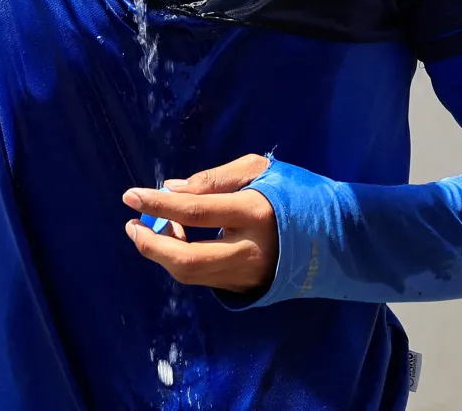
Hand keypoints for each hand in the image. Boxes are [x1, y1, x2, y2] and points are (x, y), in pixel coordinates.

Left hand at [123, 153, 278, 294]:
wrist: (330, 236)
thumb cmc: (291, 194)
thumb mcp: (259, 171)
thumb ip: (214, 179)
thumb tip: (171, 190)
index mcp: (255, 213)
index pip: (197, 211)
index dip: (160, 204)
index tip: (131, 196)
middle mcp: (248, 251)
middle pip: (187, 259)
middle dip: (151, 244)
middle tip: (132, 226)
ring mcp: (246, 276)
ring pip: (190, 274)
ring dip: (163, 252)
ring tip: (153, 227)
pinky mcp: (244, 289)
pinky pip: (202, 278)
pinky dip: (181, 260)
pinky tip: (177, 241)